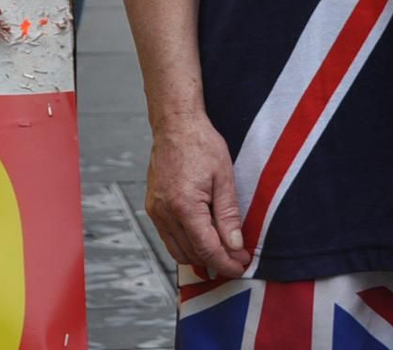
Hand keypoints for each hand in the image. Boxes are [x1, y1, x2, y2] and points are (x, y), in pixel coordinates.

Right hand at [145, 112, 250, 278]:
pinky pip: (168, 238)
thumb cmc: (201, 145)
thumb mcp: (224, 177)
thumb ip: (228, 214)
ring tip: (222, 252)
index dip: (226, 262)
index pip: (207, 248)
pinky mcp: (152, 208)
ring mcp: (155, 211)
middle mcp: (165, 212)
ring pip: (177, 251)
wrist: (176, 126)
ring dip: (200, 257)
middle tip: (237, 258)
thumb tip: (235, 245)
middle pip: (192, 254)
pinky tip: (202, 239)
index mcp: (184, 205)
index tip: (241, 266)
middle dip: (216, 261)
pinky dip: (186, 245)